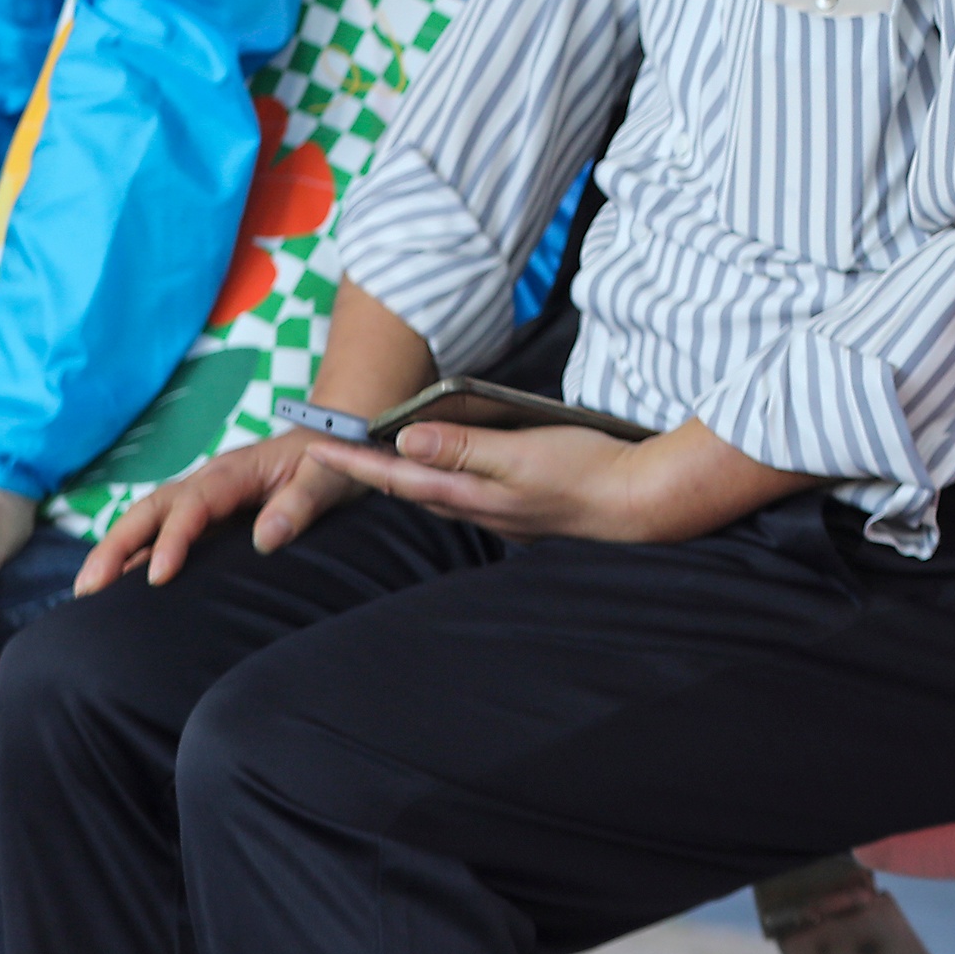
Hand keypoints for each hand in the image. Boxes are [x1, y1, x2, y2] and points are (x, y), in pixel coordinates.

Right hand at [77, 430, 364, 595]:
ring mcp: (203, 497)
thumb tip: (266, 538)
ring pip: (148, 519)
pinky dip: (134, 552)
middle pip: (151, 508)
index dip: (173, 539)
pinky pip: (162, 530)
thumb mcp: (329, 479)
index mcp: (235, 472)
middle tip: (88, 588)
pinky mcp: (206, 513)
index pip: (193, 505)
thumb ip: (301, 504)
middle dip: (116, 545)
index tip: (157, 575)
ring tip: (87, 592)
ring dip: (115, 550)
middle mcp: (209, 481)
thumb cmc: (334, 461)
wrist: (337, 441)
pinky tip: (116, 583)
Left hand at [325, 417, 814, 547]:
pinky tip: (449, 475)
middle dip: (367, 471)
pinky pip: (466, 497)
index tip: (312, 447)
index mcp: (471, 493)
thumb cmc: (587, 472)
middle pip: (408, 489)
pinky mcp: (523, 512)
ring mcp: (501, 515)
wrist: (642, 504)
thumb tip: (406, 438)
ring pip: (436, 495)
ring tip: (374, 461)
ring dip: (402, 478)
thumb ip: (464, 446)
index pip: (398, 475)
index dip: (353, 460)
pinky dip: (443, 482)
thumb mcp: (522, 452)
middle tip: (329, 453)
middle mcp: (478, 509)